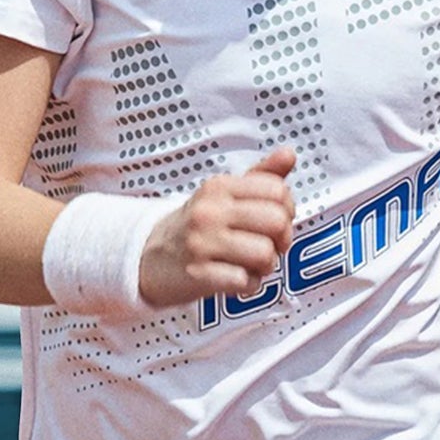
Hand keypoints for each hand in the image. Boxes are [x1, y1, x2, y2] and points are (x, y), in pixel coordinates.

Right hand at [139, 150, 296, 305]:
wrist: (150, 259)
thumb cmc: (198, 227)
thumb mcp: (224, 195)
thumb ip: (261, 176)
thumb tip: (289, 154)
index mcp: (219, 187)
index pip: (277, 191)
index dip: (287, 209)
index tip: (274, 221)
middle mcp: (209, 211)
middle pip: (277, 221)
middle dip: (282, 239)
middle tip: (268, 245)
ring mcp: (202, 243)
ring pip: (265, 254)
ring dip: (265, 266)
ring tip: (249, 264)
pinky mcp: (198, 274)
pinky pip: (246, 282)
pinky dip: (248, 285)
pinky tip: (236, 278)